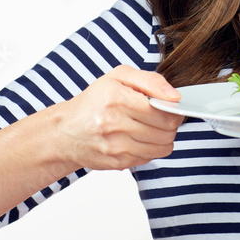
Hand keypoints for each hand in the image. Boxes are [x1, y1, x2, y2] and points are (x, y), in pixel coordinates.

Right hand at [51, 65, 184, 170]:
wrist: (64, 131)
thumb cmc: (94, 101)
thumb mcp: (119, 77)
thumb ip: (151, 81)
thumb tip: (175, 96)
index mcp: (116, 99)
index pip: (164, 112)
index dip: (174, 111)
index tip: (170, 107)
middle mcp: (114, 124)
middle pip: (166, 131)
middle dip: (171, 124)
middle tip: (161, 117)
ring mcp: (115, 147)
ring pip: (162, 147)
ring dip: (163, 138)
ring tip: (150, 127)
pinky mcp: (116, 163)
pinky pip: (149, 158)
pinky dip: (150, 149)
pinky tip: (138, 138)